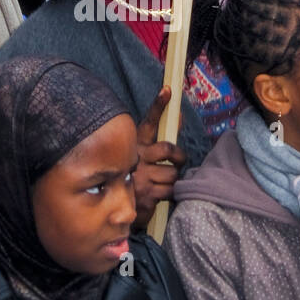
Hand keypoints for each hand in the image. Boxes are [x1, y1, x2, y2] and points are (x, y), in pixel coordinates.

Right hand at [133, 88, 186, 228]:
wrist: (119, 209)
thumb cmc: (138, 177)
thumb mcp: (145, 155)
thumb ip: (163, 136)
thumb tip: (179, 116)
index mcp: (135, 146)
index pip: (149, 122)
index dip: (159, 106)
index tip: (168, 91)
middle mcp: (136, 158)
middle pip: (168, 149)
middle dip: (179, 156)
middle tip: (178, 162)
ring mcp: (140, 177)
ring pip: (173, 173)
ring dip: (174, 178)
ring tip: (166, 182)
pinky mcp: (146, 195)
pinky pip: (170, 190)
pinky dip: (170, 193)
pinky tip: (161, 194)